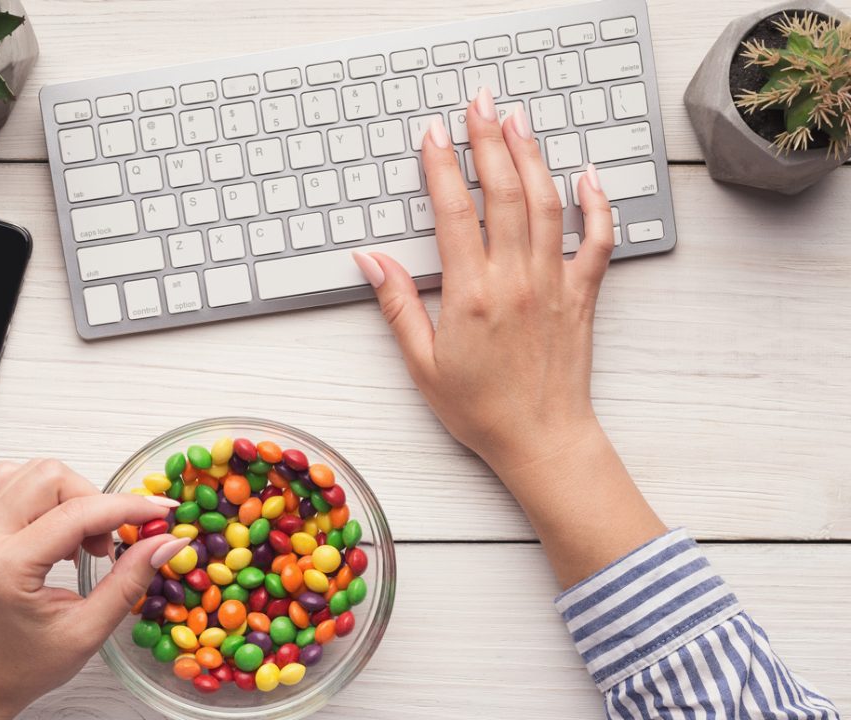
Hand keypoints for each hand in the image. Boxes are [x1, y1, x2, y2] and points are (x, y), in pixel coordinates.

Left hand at [0, 459, 189, 718]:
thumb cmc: (23, 664)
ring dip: (69, 496)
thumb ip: (129, 582)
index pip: (77, 512)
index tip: (158, 513)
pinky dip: (44, 495)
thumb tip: (165, 543)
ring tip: (79, 539)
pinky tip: (56, 529)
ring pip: (32, 470)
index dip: (127, 507)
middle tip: (106, 543)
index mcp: (7, 568)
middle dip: (94, 501)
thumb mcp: (87, 632)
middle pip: (51, 476)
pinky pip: (11, 479)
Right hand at [353, 87, 612, 473]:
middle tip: (479, 103)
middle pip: (502, 192)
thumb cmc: (479, 409)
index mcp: (471, 295)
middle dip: (489, 140)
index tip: (433, 134)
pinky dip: (596, 204)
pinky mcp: (582, 295)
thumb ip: (398, 305)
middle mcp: (515, 280)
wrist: (541, 440)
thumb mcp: (422, 363)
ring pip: (545, 204)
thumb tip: (370, 260)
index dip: (441, 167)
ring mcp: (554, 283)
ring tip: (518, 120)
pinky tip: (586, 176)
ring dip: (532, 156)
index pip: (453, 212)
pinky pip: (597, 240)